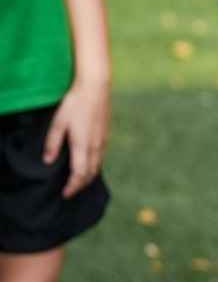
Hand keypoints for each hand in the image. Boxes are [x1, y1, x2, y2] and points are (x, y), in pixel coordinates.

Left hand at [44, 80, 109, 196]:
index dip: (73, 186)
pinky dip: (94, 165)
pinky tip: (88, 163)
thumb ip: (52, 143)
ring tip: (79, 181)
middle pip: (91, 173)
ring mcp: (103, 140)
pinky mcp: (106, 134)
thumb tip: (47, 161)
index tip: (65, 194)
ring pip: (98, 165)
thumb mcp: (58, 122)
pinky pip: (101, 156)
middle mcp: (96, 146)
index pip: (80, 173)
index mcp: (83, 145)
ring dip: (89, 176)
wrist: (96, 87)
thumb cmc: (75, 103)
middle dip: (81, 185)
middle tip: (71, 191)